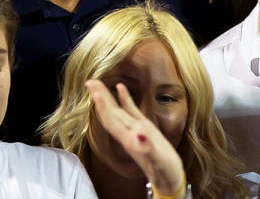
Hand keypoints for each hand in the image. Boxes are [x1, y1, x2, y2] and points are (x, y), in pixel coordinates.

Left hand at [86, 80, 185, 196]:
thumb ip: (148, 148)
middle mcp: (129, 133)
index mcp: (129, 140)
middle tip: (90, 81)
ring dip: (107, 96)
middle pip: (110, 113)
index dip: (103, 107)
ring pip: (117, 110)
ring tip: (97, 82)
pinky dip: (125, 98)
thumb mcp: (158, 161)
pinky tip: (120, 87)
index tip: (94, 92)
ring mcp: (135, 129)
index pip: (112, 120)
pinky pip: (131, 110)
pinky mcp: (144, 127)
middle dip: (99, 98)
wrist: (169, 178)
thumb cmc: (164, 171)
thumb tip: (140, 134)